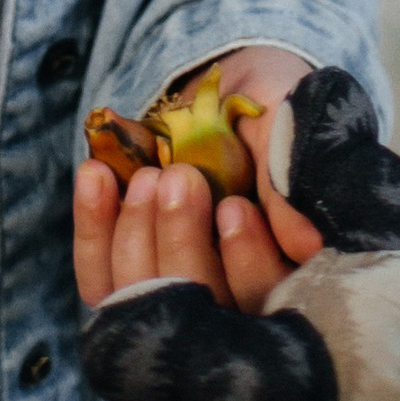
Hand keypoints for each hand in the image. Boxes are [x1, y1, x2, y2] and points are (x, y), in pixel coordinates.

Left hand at [74, 41, 324, 317]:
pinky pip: (99, 276)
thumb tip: (306, 247)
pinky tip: (95, 175)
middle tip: (179, 178)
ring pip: (143, 301)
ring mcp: (174, 293)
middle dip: (180, 243)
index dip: (248, 266)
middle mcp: (232, 305)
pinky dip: (93, 228)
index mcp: (287, 279)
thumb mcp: (287, 133)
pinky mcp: (129, 276)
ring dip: (136, 235)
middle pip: (200, 315)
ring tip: (145, 177)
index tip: (234, 210)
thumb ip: (288, 186)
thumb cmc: (274, 113)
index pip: (268, 305)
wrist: (232, 85)